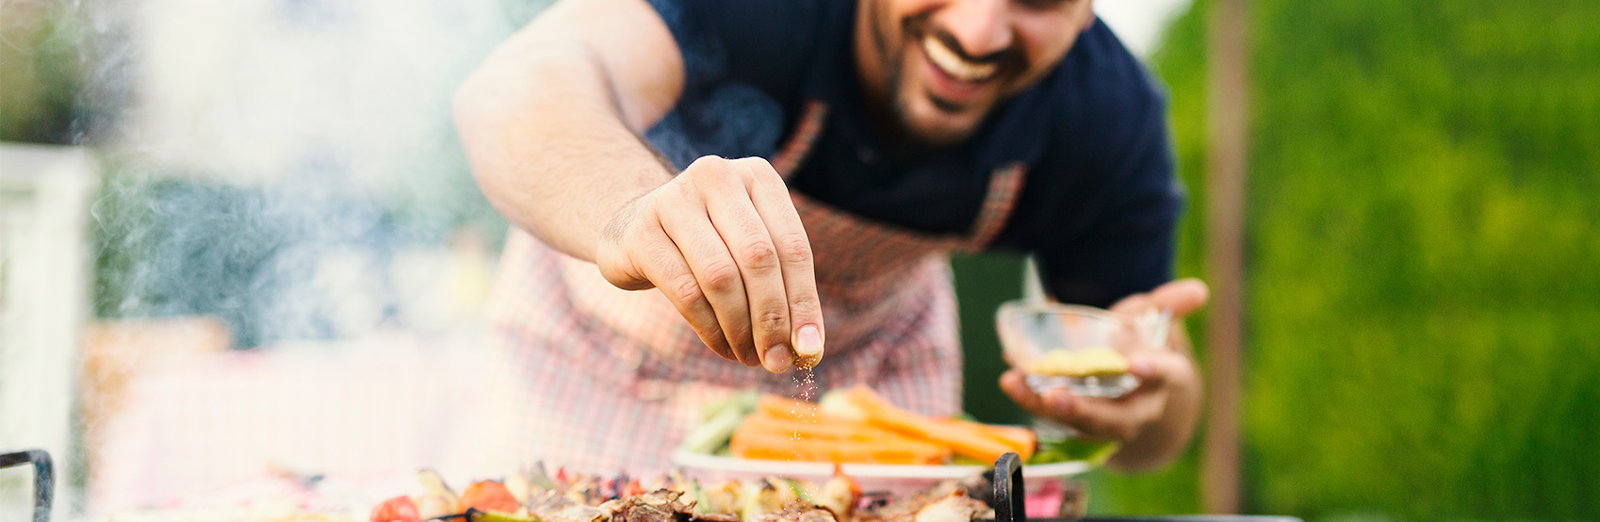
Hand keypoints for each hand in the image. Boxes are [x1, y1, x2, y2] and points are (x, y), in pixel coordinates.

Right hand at [594, 155, 824, 371]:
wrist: (632, 226)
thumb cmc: (708, 243)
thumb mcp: (749, 250)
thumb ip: (782, 289)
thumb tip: (809, 348)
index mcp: (757, 175)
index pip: (793, 246)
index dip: (804, 302)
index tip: (810, 349)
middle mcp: (717, 176)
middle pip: (759, 259)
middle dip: (772, 319)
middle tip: (776, 360)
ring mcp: (673, 200)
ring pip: (721, 277)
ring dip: (740, 328)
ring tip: (748, 357)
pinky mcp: (641, 233)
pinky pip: (686, 291)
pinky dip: (710, 328)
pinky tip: (721, 346)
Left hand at [999, 279, 1207, 459]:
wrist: (1131, 383)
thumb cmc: (1142, 344)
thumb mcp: (1153, 320)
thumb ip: (1168, 304)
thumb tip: (1198, 289)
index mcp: (1164, 378)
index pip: (1167, 376)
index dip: (1154, 371)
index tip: (1136, 363)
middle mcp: (1138, 407)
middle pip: (1116, 419)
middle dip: (1086, 410)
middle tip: (1056, 396)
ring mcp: (1107, 420)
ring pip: (1080, 423)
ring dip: (1046, 407)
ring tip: (1016, 383)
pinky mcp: (1078, 421)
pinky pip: (1055, 415)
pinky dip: (1030, 398)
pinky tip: (1010, 379)